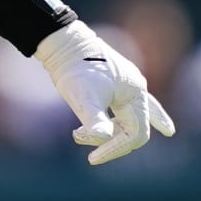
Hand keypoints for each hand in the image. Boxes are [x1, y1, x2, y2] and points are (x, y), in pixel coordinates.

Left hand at [35, 22, 175, 164]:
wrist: (63, 42)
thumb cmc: (76, 69)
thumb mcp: (84, 97)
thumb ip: (95, 120)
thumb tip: (100, 138)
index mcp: (136, 93)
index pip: (135, 134)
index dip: (115, 149)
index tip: (91, 159)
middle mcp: (136, 89)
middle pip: (136, 128)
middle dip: (116, 143)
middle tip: (95, 156)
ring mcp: (126, 85)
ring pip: (133, 117)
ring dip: (112, 134)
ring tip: (88, 137)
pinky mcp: (113, 83)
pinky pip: (125, 107)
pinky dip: (122, 121)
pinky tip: (132, 127)